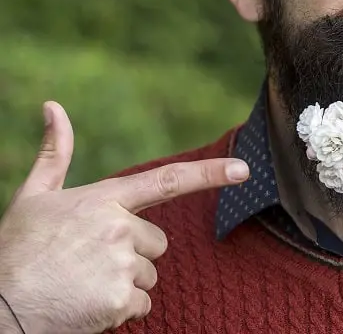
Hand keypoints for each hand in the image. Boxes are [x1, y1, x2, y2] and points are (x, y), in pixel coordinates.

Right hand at [0, 101, 249, 333]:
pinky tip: (88, 304)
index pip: (166, 181)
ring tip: (84, 282)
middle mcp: (119, 229)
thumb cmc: (16, 249)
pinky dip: (120, 310)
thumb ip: (54, 153)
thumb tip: (53, 106)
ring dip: (124, 282)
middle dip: (133, 253)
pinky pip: (141, 306)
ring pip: (149, 274)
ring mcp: (122, 265)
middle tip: (91, 261)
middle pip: (157, 243)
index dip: (209, 174)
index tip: (244, 170)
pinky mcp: (120, 301)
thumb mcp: (34, 196)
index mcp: (104, 200)